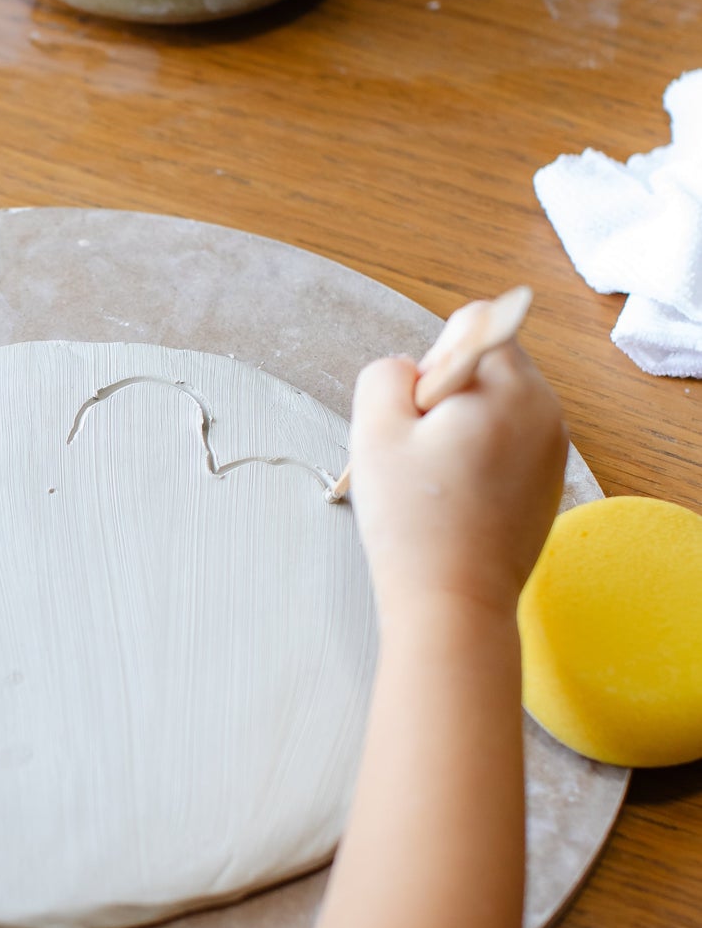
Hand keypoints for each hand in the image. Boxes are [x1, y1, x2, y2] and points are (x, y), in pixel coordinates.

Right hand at [348, 345, 567, 620]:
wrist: (453, 603)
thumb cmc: (414, 521)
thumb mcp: (375, 431)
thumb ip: (386, 374)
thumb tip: (410, 372)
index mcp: (511, 386)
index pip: (474, 324)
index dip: (432, 362)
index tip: (420, 416)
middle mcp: (546, 410)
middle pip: (487, 366)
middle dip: (446, 396)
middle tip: (420, 454)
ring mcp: (553, 451)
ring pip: (495, 407)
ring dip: (459, 430)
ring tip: (436, 483)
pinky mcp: (548, 484)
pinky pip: (507, 446)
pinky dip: (478, 461)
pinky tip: (456, 503)